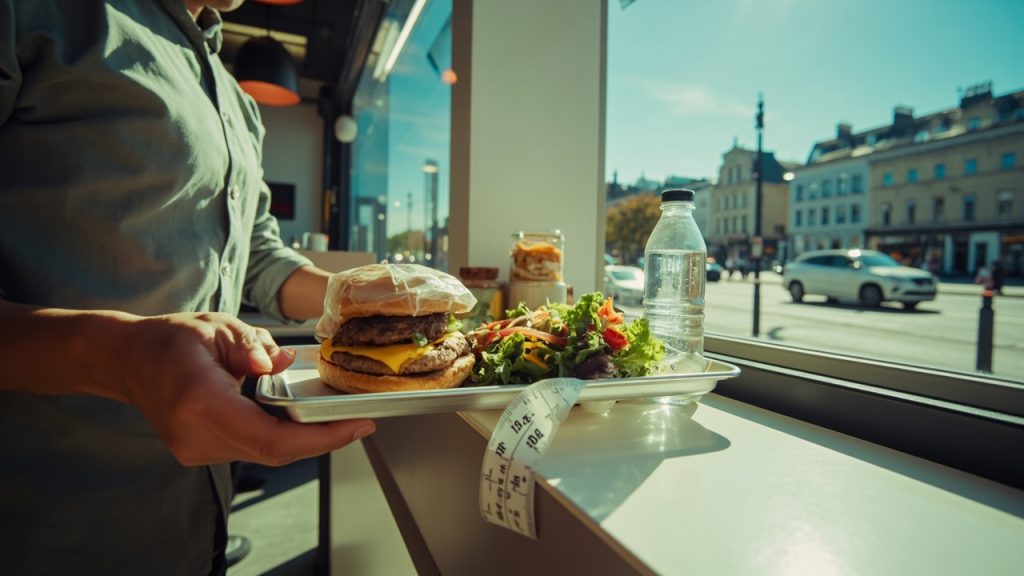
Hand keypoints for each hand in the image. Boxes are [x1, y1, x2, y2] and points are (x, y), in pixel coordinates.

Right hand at [121, 312, 374, 466]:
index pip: (273, 438)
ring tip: (328, 414)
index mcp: (202, 402)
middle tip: (358, 421)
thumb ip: (252, 347)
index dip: (321, 439)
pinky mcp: (199, 452)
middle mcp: (198, 435)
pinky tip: (292, 415)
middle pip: (275, 450)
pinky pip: (250, 447)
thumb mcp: (217, 326)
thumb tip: (280, 363)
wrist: (126, 360)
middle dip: (321, 437)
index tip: (357, 426)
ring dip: (299, 435)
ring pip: (265, 451)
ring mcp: (195, 450)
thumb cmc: (170, 339)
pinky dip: (277, 432)